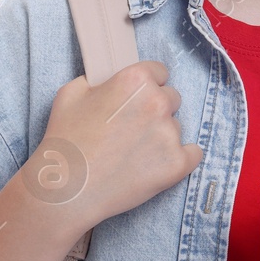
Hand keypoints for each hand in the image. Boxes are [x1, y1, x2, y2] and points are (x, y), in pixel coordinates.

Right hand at [22, 60, 202, 230]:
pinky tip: (158, 163)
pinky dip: (180, 158)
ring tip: (133, 153)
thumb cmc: (66, 141)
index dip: (147, 85)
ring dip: (161, 136)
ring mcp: (169, 134)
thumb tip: (109, 81)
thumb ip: (97, 79)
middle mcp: (157, 102)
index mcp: (135, 80)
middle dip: (155, 109)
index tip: (137, 98)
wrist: (66, 188)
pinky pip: (193, 154)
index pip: (159, 72)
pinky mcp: (177, 164)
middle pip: (171, 97)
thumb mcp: (71, 93)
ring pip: (176, 127)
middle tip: (132, 128)